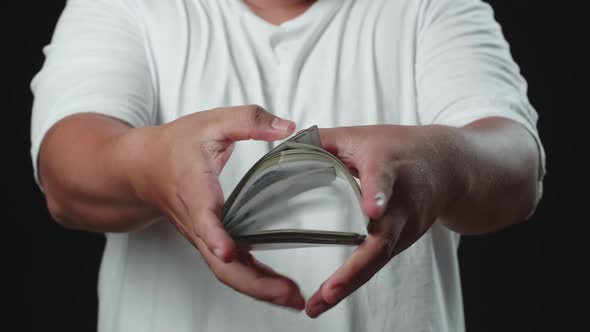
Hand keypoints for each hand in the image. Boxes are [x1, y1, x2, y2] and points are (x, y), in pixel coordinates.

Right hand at [130, 105, 305, 309]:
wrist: (140, 169)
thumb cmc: (174, 146)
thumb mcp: (211, 121)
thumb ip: (249, 120)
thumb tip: (289, 127)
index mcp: (194, 187)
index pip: (202, 216)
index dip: (214, 234)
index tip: (227, 251)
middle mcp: (196, 220)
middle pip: (219, 262)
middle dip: (253, 282)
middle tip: (289, 295)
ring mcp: (201, 236)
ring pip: (225, 272)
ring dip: (258, 289)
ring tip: (293, 300)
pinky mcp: (209, 242)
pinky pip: (230, 268)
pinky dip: (254, 282)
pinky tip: (279, 289)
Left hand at [306, 124, 464, 316]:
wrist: (448, 167)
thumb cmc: (399, 148)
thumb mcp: (361, 135)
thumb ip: (322, 140)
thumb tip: (280, 146)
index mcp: (388, 166)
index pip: (383, 179)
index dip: (379, 193)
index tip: (373, 211)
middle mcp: (401, 203)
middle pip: (383, 239)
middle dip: (356, 268)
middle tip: (329, 290)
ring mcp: (405, 227)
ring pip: (379, 259)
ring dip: (349, 285)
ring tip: (316, 306)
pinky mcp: (403, 241)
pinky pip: (376, 262)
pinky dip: (353, 281)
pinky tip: (327, 297)